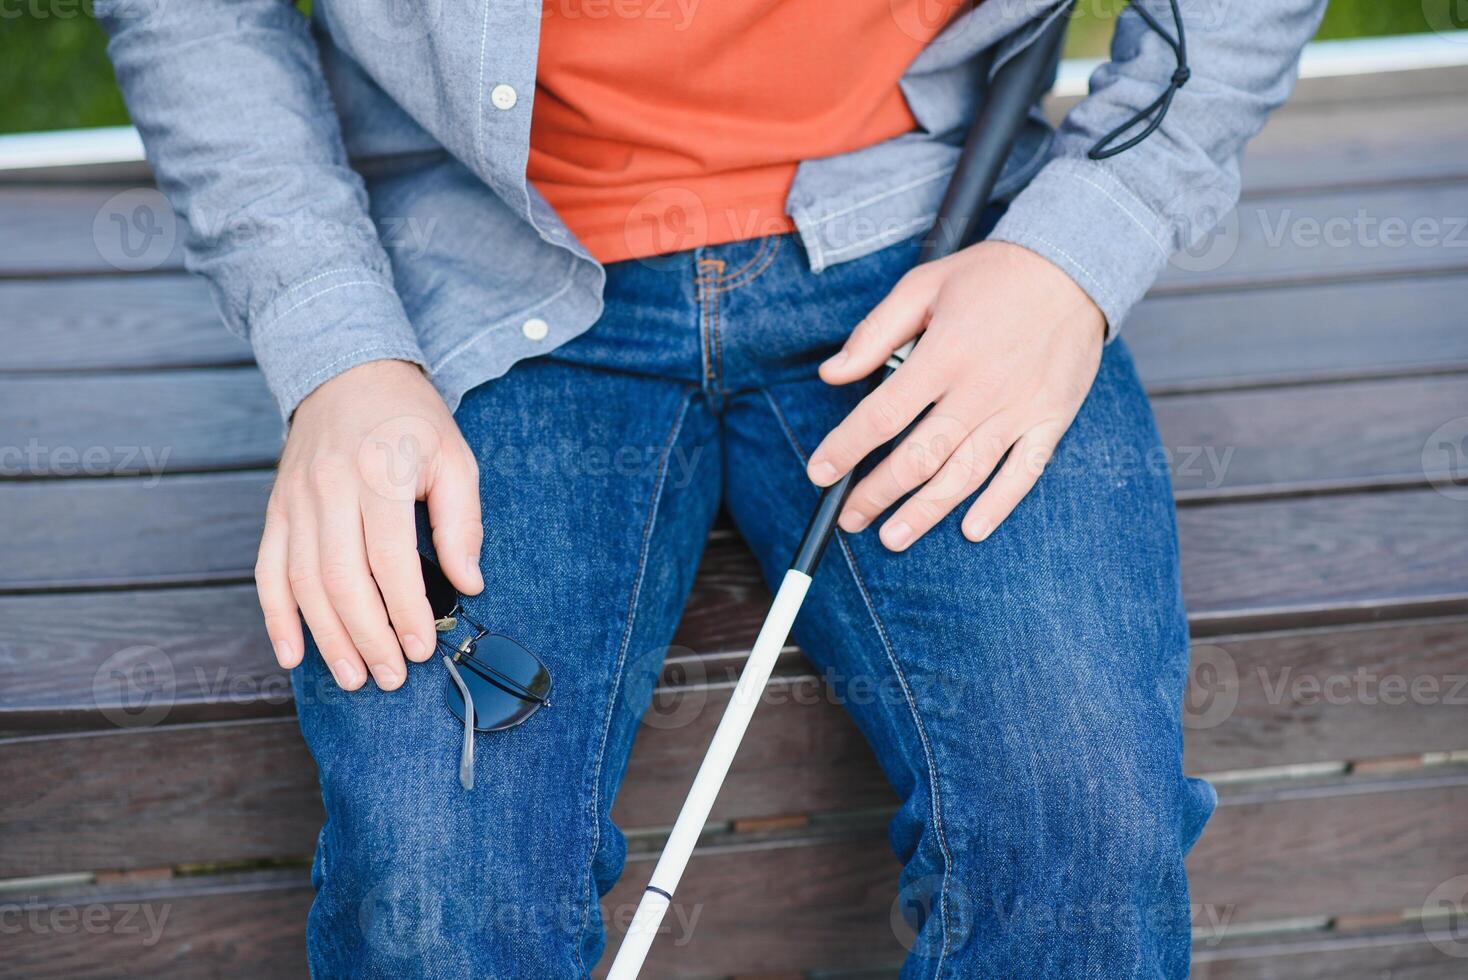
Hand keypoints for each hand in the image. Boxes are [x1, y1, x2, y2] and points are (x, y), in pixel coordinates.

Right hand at [256, 359, 483, 690]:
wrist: (347, 372)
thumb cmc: (411, 421)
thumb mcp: (455, 458)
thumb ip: (461, 522)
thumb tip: (468, 583)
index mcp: (378, 474)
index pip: (390, 558)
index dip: (406, 610)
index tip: (422, 647)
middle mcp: (329, 489)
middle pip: (341, 579)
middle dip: (367, 636)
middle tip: (390, 676)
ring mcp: (296, 501)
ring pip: (302, 582)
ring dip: (327, 637)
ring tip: (354, 676)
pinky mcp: (276, 509)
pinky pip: (268, 571)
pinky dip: (276, 617)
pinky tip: (293, 653)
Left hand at [807, 240, 1105, 550]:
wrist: (1074, 265)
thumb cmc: (991, 275)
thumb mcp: (923, 285)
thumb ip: (875, 333)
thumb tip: (831, 374)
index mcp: (944, 355)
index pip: (882, 415)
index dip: (846, 449)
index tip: (820, 472)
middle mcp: (981, 389)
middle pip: (920, 456)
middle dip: (878, 493)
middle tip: (851, 518)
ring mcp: (1019, 409)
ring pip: (966, 474)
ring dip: (926, 511)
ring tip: (893, 536)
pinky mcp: (1051, 420)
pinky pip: (1024, 472)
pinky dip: (999, 505)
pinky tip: (971, 529)